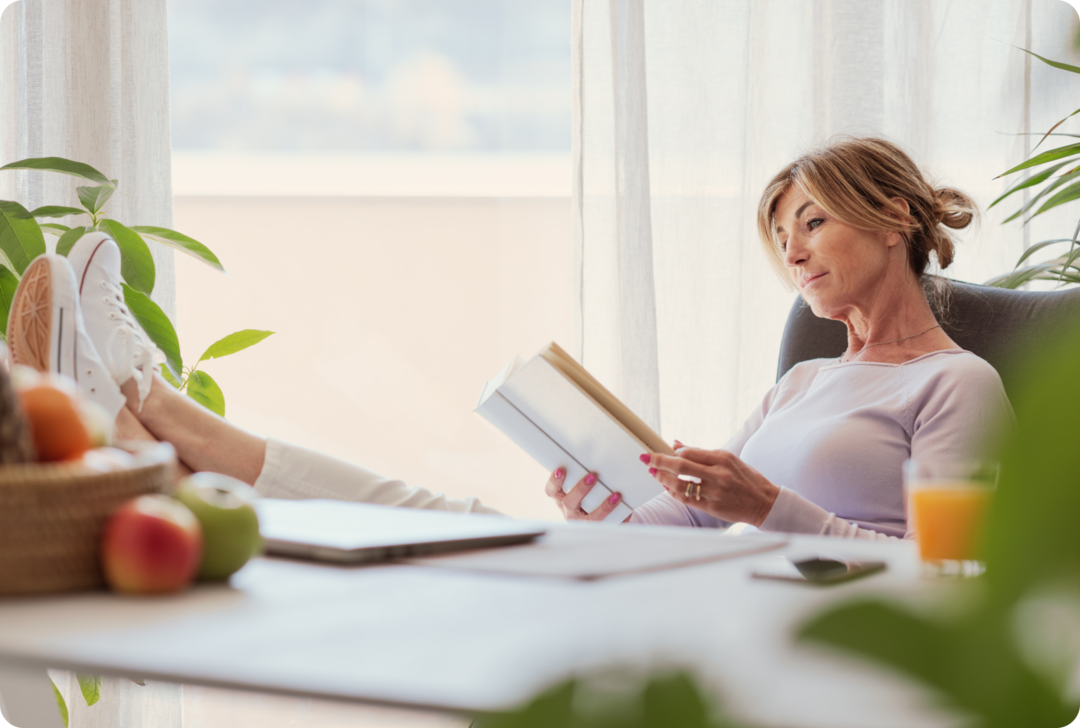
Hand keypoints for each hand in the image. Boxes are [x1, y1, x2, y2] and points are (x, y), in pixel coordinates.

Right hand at [544, 468, 624, 521]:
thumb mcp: (582, 486)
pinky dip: (618, 515)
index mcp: (562, 499)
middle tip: (592, 476)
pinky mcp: (600, 529)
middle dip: (580, 489)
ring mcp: (585, 524)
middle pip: (569, 503)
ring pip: (591, 519)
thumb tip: (593, 454)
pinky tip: (624, 506)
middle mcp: (570, 513)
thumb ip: (582, 474)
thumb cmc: (590, 495)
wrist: (606, 516)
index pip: (551, 491)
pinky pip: (609, 525)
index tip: (560, 470)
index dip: (554, 482)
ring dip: (603, 507)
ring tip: (615, 496)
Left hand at [642, 447, 779, 526]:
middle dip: (659, 461)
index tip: (662, 451)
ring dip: (662, 478)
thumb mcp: (728, 459)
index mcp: (723, 458)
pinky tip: (667, 488)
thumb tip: (675, 443)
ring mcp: (715, 492)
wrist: (764, 502)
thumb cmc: (745, 478)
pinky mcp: (712, 507)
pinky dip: (673, 493)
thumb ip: (701, 452)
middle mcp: (718, 474)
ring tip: (653, 473)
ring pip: (680, 484)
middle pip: (681, 466)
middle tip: (646, 458)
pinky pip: (687, 499)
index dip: (672, 452)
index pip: (690, 452)